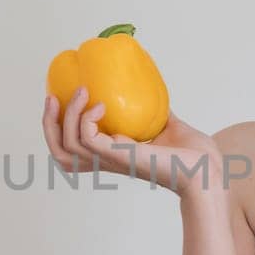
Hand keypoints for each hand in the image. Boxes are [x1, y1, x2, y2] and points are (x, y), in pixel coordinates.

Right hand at [42, 86, 223, 196]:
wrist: (206, 167)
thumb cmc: (191, 152)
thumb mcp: (165, 125)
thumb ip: (152, 110)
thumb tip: (148, 87)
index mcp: (113, 155)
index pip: (71, 150)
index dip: (56, 127)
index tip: (58, 98)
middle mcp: (107, 161)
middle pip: (59, 153)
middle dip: (48, 124)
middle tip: (52, 97)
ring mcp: (112, 160)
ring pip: (67, 147)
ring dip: (68, 116)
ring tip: (83, 92)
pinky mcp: (120, 156)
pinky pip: (86, 140)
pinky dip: (86, 120)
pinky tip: (102, 107)